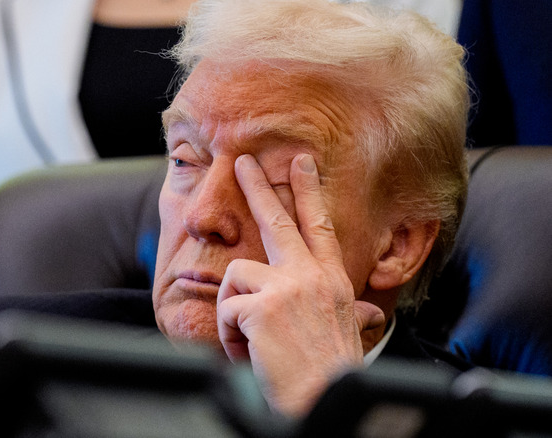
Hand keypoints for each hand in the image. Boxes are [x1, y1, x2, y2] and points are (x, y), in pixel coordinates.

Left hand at [216, 154, 384, 415]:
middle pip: (279, 220)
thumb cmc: (331, 373)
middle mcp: (313, 276)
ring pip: (236, 274)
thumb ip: (356, 316)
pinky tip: (249, 354)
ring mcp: (288, 287)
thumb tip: (374, 317)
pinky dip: (229, 337)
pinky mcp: (262, 306)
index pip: (320, 226)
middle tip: (242, 162)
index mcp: (333, 281)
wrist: (324, 400)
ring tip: (251, 342)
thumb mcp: (349, 335)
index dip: (309, 192)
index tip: (302, 164)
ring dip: (233, 312)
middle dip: (259, 186)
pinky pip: (225, 310)